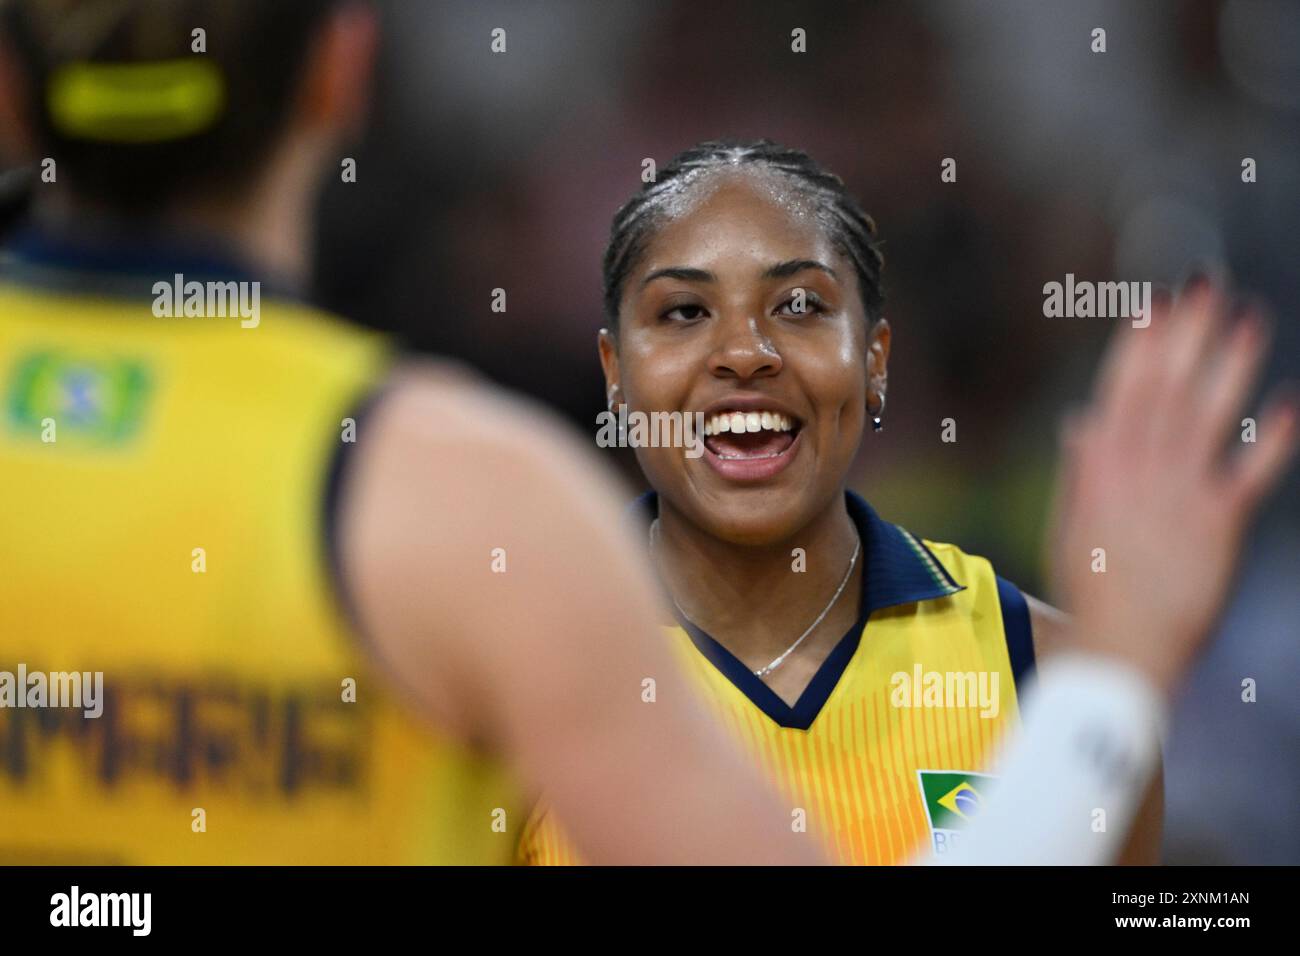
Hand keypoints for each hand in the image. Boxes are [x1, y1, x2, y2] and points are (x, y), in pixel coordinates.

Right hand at [1049, 280, 1297, 694]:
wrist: (1118, 643)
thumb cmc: (1088, 582)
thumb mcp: (1071, 520)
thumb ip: (1081, 468)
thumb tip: (1081, 421)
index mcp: (1098, 465)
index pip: (1121, 389)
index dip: (1143, 343)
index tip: (1159, 301)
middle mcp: (1138, 470)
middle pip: (1166, 388)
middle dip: (1188, 334)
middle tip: (1208, 285)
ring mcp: (1178, 494)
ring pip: (1207, 416)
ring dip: (1230, 366)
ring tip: (1251, 320)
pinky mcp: (1216, 524)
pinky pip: (1247, 475)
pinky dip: (1269, 440)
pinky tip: (1287, 404)